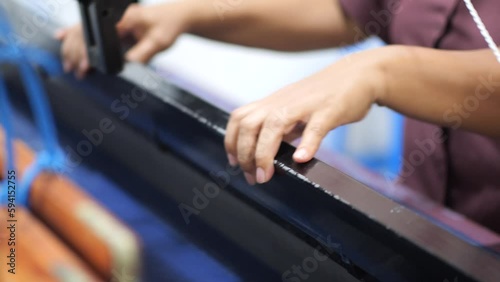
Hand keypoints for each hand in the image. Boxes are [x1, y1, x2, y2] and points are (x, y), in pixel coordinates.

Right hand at [55, 2, 192, 77]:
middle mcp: (112, 16)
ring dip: (71, 46)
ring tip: (68, 65)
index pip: (96, 34)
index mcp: (122, 18)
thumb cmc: (167, 26)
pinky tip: (60, 36)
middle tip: (73, 71)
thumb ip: (144, 53)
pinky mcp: (111, 22)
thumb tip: (129, 64)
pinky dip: (72, 32)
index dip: (86, 51)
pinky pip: (87, 26)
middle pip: (84, 32)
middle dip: (75, 53)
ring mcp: (109, 18)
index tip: (84, 66)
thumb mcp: (159, 42)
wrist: (173, 17)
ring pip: (82, 30)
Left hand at [225, 49, 387, 184]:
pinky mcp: (329, 109)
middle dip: (245, 153)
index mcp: (274, 103)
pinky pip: (315, 127)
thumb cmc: (327, 96)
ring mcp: (305, 105)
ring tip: (267, 174)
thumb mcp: (296, 110)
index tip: (235, 163)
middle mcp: (283, 102)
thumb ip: (281, 129)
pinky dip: (307, 143)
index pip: (240, 119)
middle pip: (249, 124)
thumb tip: (266, 154)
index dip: (232, 142)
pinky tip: (302, 158)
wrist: (360, 74)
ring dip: (265, 153)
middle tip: (254, 176)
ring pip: (274, 124)